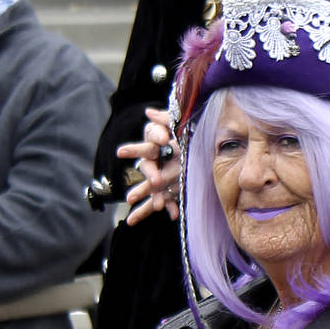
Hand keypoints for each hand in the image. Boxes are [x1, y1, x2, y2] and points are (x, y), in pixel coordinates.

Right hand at [118, 106, 181, 224]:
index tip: (125, 151)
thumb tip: (148, 112)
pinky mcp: (173, 189)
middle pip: (148, 171)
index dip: (135, 150)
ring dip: (147, 201)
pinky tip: (173, 215)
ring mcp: (164, 178)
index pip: (145, 148)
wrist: (204, 147)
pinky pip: (168, 200)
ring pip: (152, 190)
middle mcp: (157, 164)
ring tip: (134, 216)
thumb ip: (166, 119)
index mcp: (155, 148)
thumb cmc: (188, 132)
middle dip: (147, 179)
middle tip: (146, 187)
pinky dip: (171, 207)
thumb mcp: (179, 124)